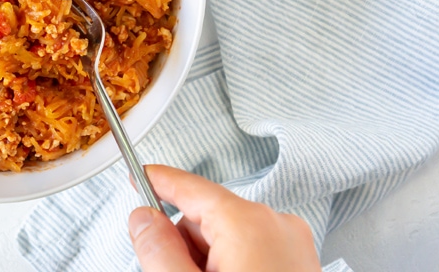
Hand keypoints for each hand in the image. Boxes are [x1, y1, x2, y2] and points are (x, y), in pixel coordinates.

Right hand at [128, 165, 319, 270]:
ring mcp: (294, 246)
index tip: (138, 174)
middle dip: (183, 243)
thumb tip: (143, 219)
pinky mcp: (300, 265)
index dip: (157, 181)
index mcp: (250, 224)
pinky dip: (229, 266)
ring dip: (206, 260)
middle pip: (207, 216)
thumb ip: (159, 251)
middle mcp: (278, 225)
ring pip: (228, 235)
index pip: (190, 187)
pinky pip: (251, 251)